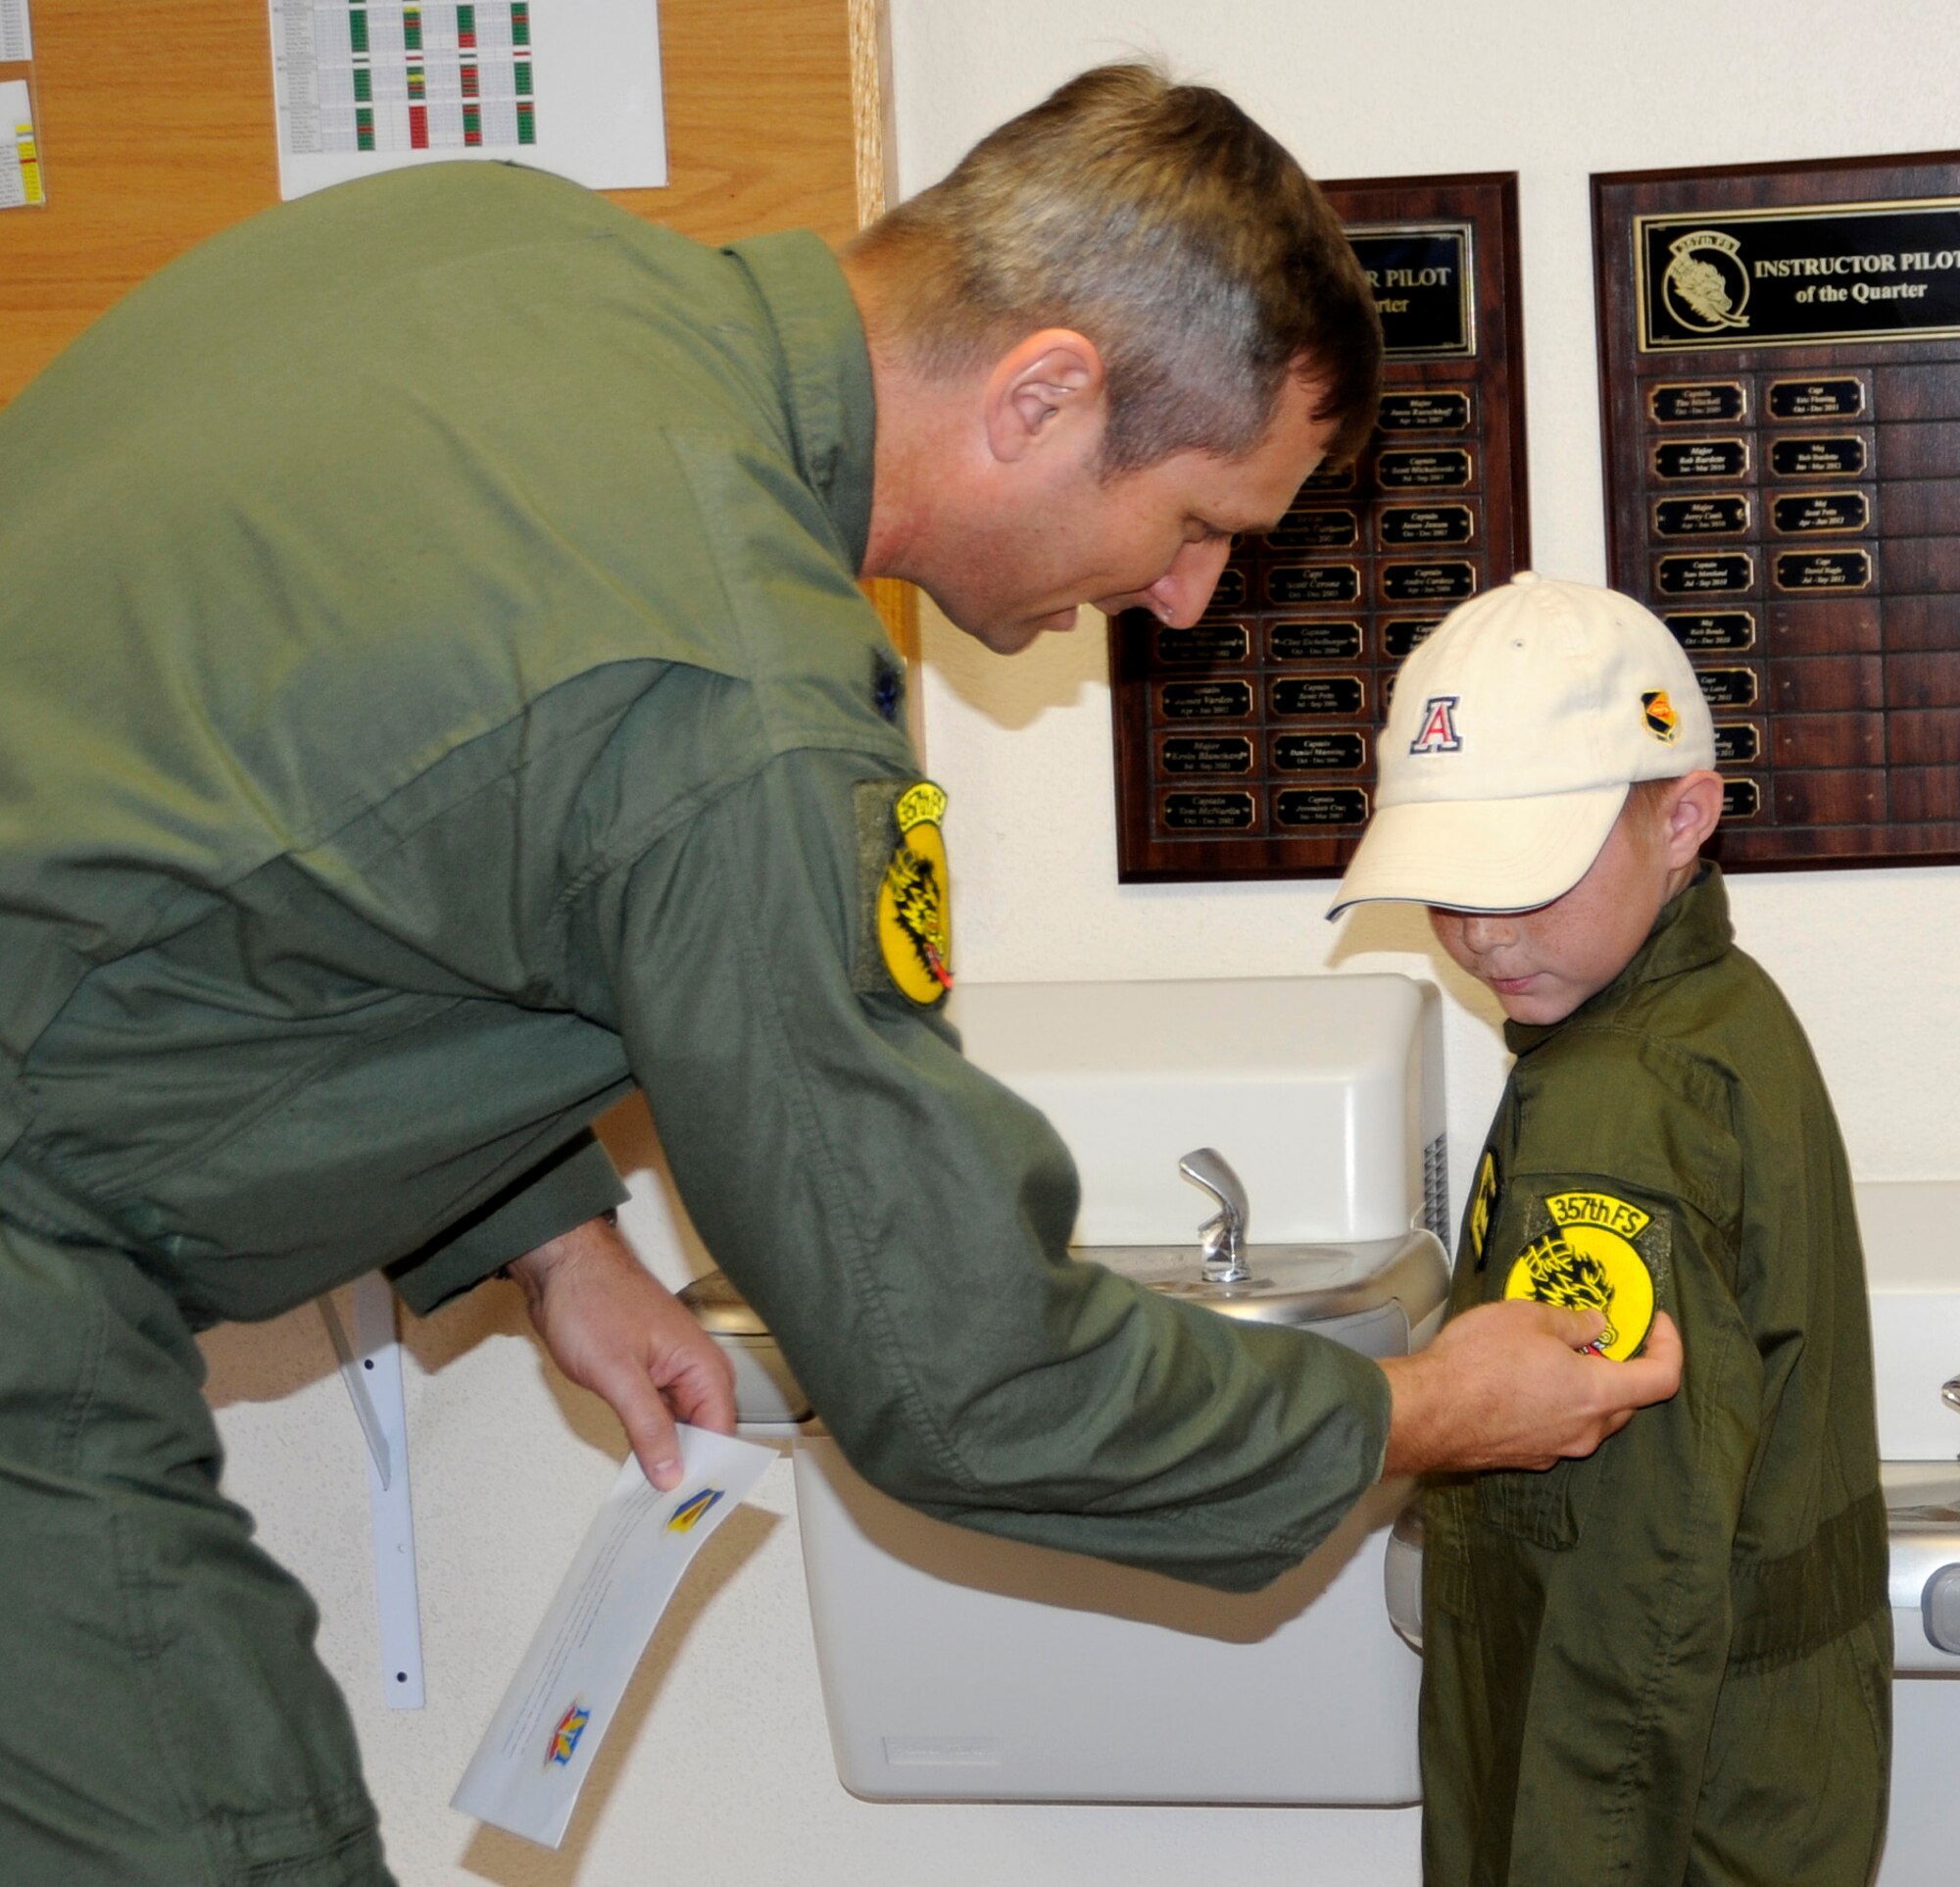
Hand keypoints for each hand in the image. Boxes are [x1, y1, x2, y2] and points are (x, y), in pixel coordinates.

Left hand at [507, 1215, 736, 1489]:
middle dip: (688, 1469)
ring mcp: (669, 1371)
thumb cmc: (593, 1299)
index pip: (721, 1434)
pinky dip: (649, 1440)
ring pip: (680, 1428)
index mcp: (702, 1365)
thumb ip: (648, 1427)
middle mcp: (693, 1369)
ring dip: (666, 1456)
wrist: (561, 1266)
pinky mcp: (646, 1373)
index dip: (707, 1472)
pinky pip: (658, 1417)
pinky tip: (638, 1462)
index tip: (688, 1506)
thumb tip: (670, 1471)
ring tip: (651, 1492)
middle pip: (704, 1435)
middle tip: (666, 1509)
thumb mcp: (619, 1374)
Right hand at [1377, 1301, 1681, 1478]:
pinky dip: (1553, 1405)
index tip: (1656, 1323)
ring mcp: (1555, 1449)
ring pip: (1589, 1418)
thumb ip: (1572, 1322)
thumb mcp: (1528, 1318)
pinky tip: (1520, 1383)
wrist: (1426, 1413)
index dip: (1669, 1346)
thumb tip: (1596, 1325)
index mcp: (1597, 1393)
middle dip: (1621, 1367)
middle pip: (1627, 1401)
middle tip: (1596, 1336)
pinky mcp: (1525, 1457)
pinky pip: (1556, 1429)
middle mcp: (1585, 1430)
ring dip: (1584, 1388)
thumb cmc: (1478, 1362)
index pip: (1662, 1379)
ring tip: (1550, 1356)